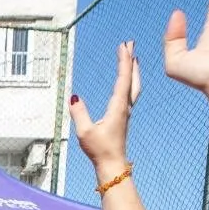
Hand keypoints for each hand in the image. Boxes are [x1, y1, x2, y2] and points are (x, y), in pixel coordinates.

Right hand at [69, 41, 140, 172]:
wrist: (112, 164)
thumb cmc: (99, 150)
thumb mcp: (85, 132)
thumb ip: (79, 114)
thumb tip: (74, 98)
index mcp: (118, 107)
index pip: (122, 79)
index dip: (124, 61)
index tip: (124, 46)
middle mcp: (125, 107)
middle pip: (132, 79)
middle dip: (131, 60)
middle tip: (131, 44)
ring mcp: (126, 112)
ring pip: (134, 85)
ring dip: (133, 70)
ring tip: (132, 57)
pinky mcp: (123, 117)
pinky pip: (130, 93)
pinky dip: (130, 81)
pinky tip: (126, 81)